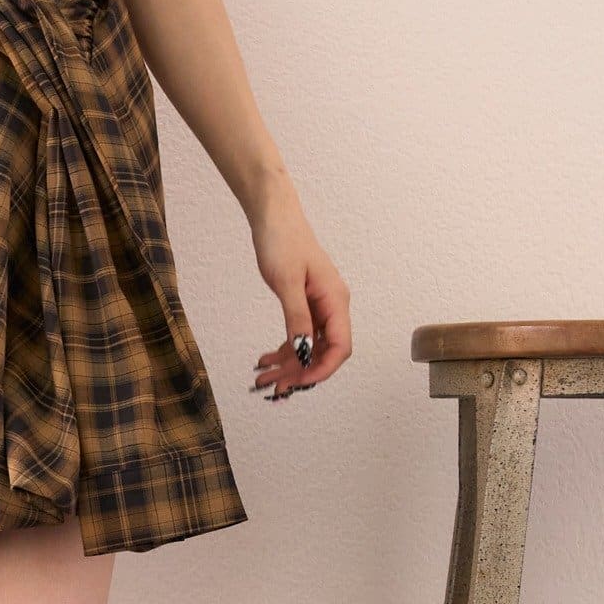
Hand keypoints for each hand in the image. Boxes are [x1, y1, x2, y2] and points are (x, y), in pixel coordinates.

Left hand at [247, 180, 351, 401]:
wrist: (273, 217)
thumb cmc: (282, 241)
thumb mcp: (287, 282)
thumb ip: (296, 317)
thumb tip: (303, 350)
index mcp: (335, 300)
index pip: (340, 347)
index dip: (321, 370)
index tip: (298, 383)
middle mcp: (332, 306)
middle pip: (323, 352)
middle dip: (300, 372)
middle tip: (272, 387)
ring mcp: (319, 306)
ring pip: (309, 347)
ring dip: (289, 365)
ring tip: (263, 378)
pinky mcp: (305, 304)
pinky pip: (299, 335)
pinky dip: (284, 350)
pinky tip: (266, 359)